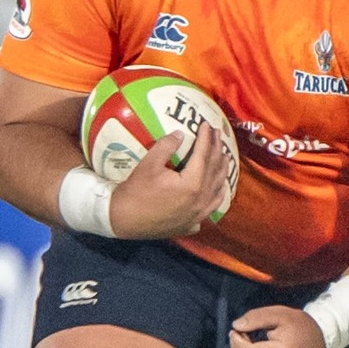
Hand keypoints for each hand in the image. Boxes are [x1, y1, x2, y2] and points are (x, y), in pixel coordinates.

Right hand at [105, 128, 230, 239]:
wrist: (123, 221)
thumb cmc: (135, 192)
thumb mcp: (148, 164)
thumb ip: (167, 146)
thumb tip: (180, 134)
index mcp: (192, 184)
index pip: (203, 155)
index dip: (206, 138)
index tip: (207, 124)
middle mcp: (201, 200)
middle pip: (214, 170)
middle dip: (217, 150)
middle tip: (219, 135)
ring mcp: (199, 214)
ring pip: (217, 189)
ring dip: (222, 171)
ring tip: (225, 157)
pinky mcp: (192, 223)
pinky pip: (212, 206)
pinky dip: (217, 194)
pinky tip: (219, 189)